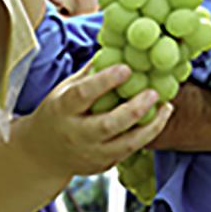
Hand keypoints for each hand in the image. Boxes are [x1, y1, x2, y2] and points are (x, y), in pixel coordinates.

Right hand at [18, 63, 173, 178]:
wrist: (44, 154)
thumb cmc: (58, 112)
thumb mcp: (65, 89)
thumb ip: (90, 72)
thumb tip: (116, 45)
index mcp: (62, 110)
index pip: (82, 95)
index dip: (104, 81)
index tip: (127, 68)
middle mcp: (75, 134)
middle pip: (107, 125)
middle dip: (133, 109)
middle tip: (153, 92)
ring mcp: (89, 154)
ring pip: (125, 145)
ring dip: (150, 127)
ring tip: (166, 107)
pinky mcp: (102, 166)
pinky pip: (128, 152)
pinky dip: (146, 136)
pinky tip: (158, 120)